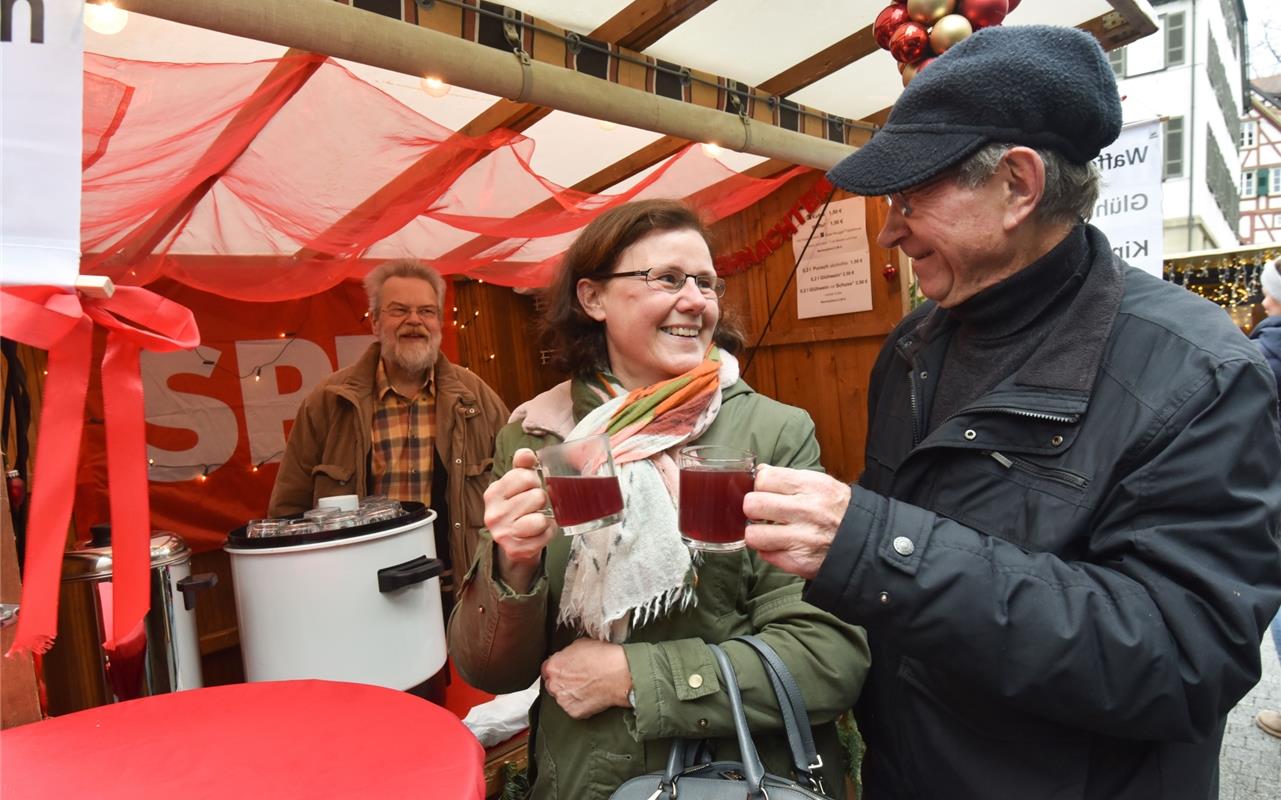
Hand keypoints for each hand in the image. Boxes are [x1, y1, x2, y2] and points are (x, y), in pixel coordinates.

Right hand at [485, 448, 553, 590]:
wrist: (513, 542)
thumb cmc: (518, 507)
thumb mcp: (517, 484)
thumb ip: (522, 466)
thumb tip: (526, 453)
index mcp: (493, 493)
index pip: (525, 476)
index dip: (534, 480)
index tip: (530, 488)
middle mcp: (494, 514)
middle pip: (537, 496)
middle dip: (541, 500)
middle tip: (534, 507)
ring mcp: (503, 533)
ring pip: (541, 519)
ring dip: (545, 518)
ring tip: (536, 519)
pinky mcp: (516, 549)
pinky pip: (545, 535)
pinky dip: (548, 533)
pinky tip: (538, 533)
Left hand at [541, 639, 631, 719]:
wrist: (620, 673)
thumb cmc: (604, 657)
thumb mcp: (580, 644)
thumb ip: (567, 654)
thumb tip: (567, 657)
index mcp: (553, 667)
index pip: (547, 670)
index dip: (558, 669)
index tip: (565, 670)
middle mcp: (555, 685)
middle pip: (553, 684)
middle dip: (563, 682)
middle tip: (578, 678)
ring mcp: (564, 700)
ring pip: (563, 697)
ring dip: (571, 693)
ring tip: (587, 686)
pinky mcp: (574, 712)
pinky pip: (573, 708)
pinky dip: (580, 703)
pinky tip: (591, 695)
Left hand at [743, 464, 851, 579]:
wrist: (866, 543)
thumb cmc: (839, 511)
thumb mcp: (821, 484)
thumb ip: (789, 478)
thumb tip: (759, 472)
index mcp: (811, 486)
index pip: (763, 479)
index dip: (760, 486)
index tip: (766, 492)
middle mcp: (806, 511)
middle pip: (752, 505)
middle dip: (754, 509)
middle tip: (762, 513)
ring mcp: (801, 538)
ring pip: (753, 534)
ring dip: (757, 533)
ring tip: (768, 531)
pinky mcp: (798, 561)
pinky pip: (765, 555)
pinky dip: (769, 550)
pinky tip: (781, 545)